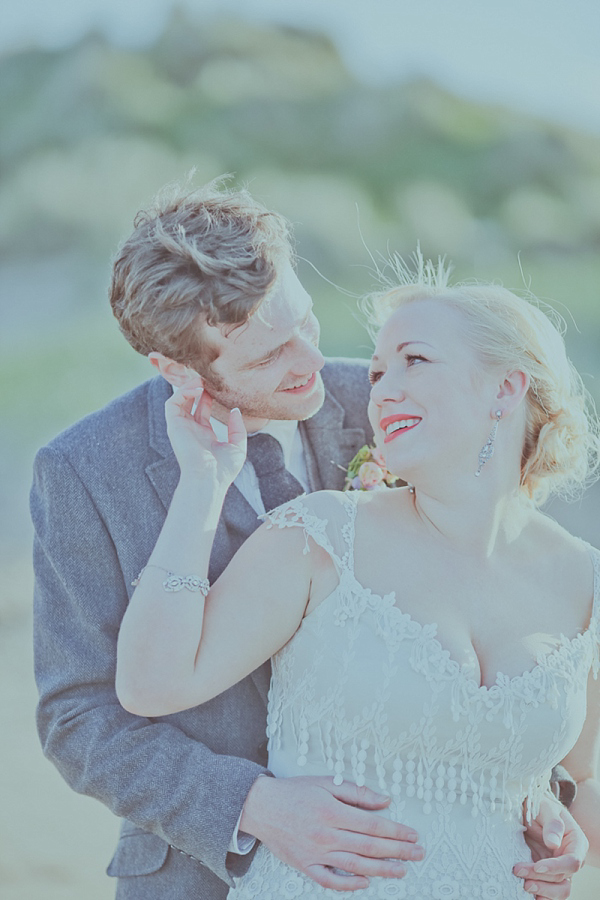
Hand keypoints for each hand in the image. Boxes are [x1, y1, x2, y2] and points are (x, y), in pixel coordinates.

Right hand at [164, 378, 245, 486]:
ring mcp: (181, 427)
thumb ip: (237, 428)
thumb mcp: (237, 447)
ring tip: (201, 380)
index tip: (217, 386)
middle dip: (196, 388)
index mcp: (205, 435)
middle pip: (189, 402)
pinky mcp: (174, 426)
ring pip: (179, 399)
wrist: (208, 480)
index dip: (208, 396)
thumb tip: (235, 411)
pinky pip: (172, 403)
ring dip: (188, 387)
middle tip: (207, 377)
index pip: (202, 409)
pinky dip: (182, 392)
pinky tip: (196, 388)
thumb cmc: (223, 470)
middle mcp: (191, 429)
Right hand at [239, 775, 422, 890]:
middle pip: (369, 847)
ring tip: (401, 870)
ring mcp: (316, 853)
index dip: (397, 831)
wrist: (261, 806)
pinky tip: (366, 882)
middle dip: (398, 851)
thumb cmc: (294, 792)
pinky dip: (349, 884)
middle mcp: (326, 835)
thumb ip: (357, 793)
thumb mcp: (326, 783)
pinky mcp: (306, 866)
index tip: (413, 835)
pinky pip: (330, 880)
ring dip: (381, 869)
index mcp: (332, 812)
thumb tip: (385, 800)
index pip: (373, 825)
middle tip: (417, 853)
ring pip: (355, 865)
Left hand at [515, 797, 587, 898]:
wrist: (529, 808)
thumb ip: (552, 824)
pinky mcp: (547, 873)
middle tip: (519, 872)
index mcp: (576, 843)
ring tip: (524, 885)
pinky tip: (529, 895)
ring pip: (558, 890)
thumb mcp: (545, 808)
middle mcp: (571, 859)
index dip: (556, 867)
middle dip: (542, 879)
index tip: (537, 866)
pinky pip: (549, 890)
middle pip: (563, 878)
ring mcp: (559, 868)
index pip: (572, 862)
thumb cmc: (540, 805)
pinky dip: (541, 895)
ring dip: (542, 890)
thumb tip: (553, 844)